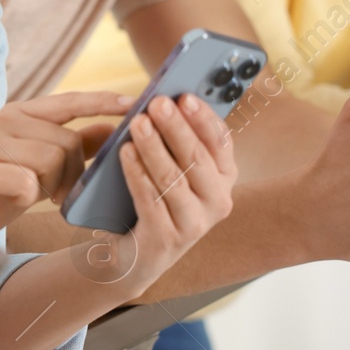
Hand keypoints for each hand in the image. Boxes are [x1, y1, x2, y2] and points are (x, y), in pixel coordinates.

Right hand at [0, 90, 131, 243]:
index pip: (68, 101)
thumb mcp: (43, 167)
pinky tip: (12, 200)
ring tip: (34, 196)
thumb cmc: (2, 193)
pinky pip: (28, 182)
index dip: (101, 101)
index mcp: (19, 114)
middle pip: (66, 140)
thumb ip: (74, 146)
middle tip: (55, 193)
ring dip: (50, 186)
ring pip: (51, 159)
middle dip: (71, 174)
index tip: (133, 103)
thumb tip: (112, 128)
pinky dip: (27, 197)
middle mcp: (2, 120)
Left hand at [92, 94, 237, 291]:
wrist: (133, 253)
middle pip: (197, 158)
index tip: (184, 96)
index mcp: (224, 178)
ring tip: (137, 123)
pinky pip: (151, 200)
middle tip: (156, 103)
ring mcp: (195, 224)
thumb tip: (166, 101)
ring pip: (173, 178)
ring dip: (154, 147)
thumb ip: (177, 139)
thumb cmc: (156, 198)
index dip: (203, 118)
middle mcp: (218, 201)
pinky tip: (125, 152)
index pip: (221, 142)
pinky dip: (137, 173)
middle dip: (176, 127)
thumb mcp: (174, 167)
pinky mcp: (167, 240)